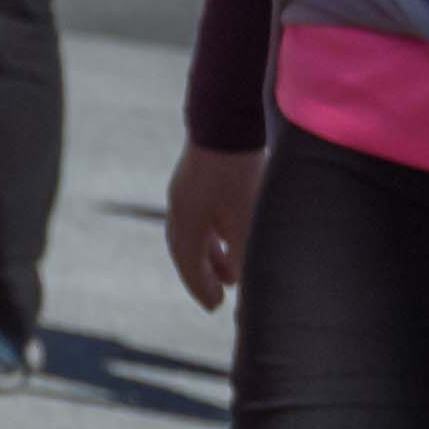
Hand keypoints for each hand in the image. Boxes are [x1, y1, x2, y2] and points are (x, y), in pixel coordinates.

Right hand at [167, 145, 261, 310]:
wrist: (228, 121)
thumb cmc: (236, 173)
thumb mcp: (244, 221)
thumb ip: (244, 257)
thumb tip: (247, 290)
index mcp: (184, 221)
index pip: (188, 263)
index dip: (202, 287)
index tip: (215, 307)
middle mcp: (180, 207)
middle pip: (188, 249)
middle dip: (204, 273)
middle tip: (220, 294)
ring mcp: (189, 190)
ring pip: (199, 231)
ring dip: (214, 253)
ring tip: (232, 271)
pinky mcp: (203, 176)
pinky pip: (206, 214)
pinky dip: (218, 232)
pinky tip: (234, 232)